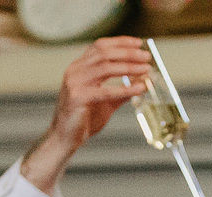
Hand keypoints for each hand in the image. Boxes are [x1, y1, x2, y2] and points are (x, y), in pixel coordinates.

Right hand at [21, 37, 155, 192]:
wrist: (65, 139)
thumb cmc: (83, 120)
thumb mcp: (107, 100)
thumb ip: (122, 89)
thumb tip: (142, 79)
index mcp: (79, 67)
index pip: (101, 46)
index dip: (121, 42)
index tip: (139, 43)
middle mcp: (75, 70)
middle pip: (105, 53)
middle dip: (128, 53)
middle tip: (146, 57)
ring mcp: (74, 82)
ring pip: (105, 67)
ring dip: (129, 66)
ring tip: (145, 69)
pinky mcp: (77, 97)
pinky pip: (106, 90)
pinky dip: (125, 89)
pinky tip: (138, 89)